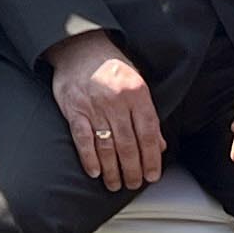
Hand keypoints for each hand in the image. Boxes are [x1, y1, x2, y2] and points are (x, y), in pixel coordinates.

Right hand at [47, 36, 163, 191]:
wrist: (80, 48)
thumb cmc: (111, 68)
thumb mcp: (137, 84)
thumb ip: (147, 115)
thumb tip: (158, 145)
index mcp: (137, 93)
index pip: (148, 133)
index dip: (152, 158)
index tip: (153, 175)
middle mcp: (117, 101)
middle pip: (128, 144)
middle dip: (133, 170)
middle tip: (134, 184)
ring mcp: (94, 106)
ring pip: (107, 146)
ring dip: (112, 170)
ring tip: (115, 184)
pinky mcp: (74, 110)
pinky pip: (83, 139)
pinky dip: (89, 158)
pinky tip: (95, 172)